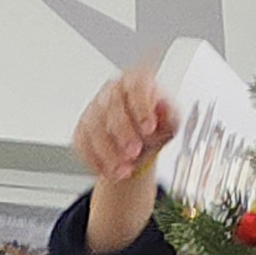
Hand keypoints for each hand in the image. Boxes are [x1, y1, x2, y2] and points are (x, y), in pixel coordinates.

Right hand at [72, 63, 178, 251]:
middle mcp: (113, 92)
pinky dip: (94, 160)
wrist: (141, 149)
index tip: (152, 125)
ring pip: (92, 125)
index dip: (143, 102)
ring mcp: (94, 111)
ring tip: (124, 170)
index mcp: (138, 82)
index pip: (136, 82)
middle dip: (123, 130)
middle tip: (136, 152)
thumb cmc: (160, 134)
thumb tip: (170, 110)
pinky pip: (80, 144)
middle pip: (111, 104)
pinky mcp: (81, 132)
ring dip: (108, 150)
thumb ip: (174, 118)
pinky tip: (110, 173)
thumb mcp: (174, 127)